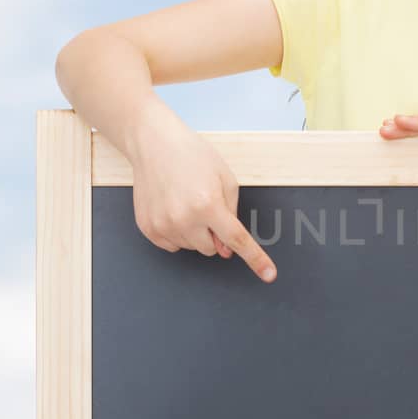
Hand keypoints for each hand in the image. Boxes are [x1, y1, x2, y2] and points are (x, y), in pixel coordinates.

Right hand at [128, 119, 277, 281]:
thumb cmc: (192, 156)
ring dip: (195, 233)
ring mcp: (163, 226)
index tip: (269, 274)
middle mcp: (184, 219)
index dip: (256, 259)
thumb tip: (227, 248)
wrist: (154, 144)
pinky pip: (172, 246)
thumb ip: (232, 214)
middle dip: (214, 233)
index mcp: (208, 205)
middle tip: (205, 207)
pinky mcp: (148, 228)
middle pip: (212, 248)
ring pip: (192, 248)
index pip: (237, 240)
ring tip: (186, 202)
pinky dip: (177, 233)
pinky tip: (173, 209)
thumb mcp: (225, 178)